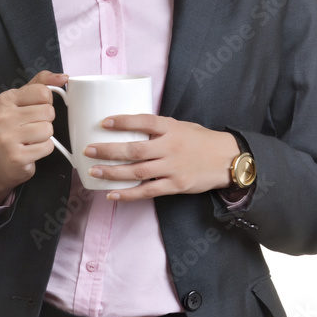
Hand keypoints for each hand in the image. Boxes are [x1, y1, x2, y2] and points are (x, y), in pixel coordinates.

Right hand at [0, 71, 67, 203]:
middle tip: (33, 126)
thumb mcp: (25, 100)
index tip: (36, 109)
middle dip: (46, 120)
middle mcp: (2, 116)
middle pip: (48, 112)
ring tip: (32, 137)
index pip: (43, 92)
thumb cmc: (17, 125)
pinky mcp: (16, 156)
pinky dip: (44, 148)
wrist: (1, 158)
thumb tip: (64, 77)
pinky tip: (32, 148)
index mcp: (5, 99)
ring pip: (48, 129)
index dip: (46, 102)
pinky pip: (47, 146)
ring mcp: (7, 137)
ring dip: (46, 135)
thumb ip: (43, 83)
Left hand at [83, 115, 238, 201]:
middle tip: (88, 150)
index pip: (144, 122)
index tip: (104, 122)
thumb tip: (129, 128)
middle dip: (108, 151)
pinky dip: (128, 194)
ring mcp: (173, 168)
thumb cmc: (201, 140)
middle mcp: (170, 147)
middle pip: (134, 150)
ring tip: (94, 171)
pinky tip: (112, 194)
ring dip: (112, 172)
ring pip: (137, 172)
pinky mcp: (175, 185)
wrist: (227, 159)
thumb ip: (159, 128)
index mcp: (171, 128)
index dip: (123, 121)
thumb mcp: (181, 126)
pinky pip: (147, 192)